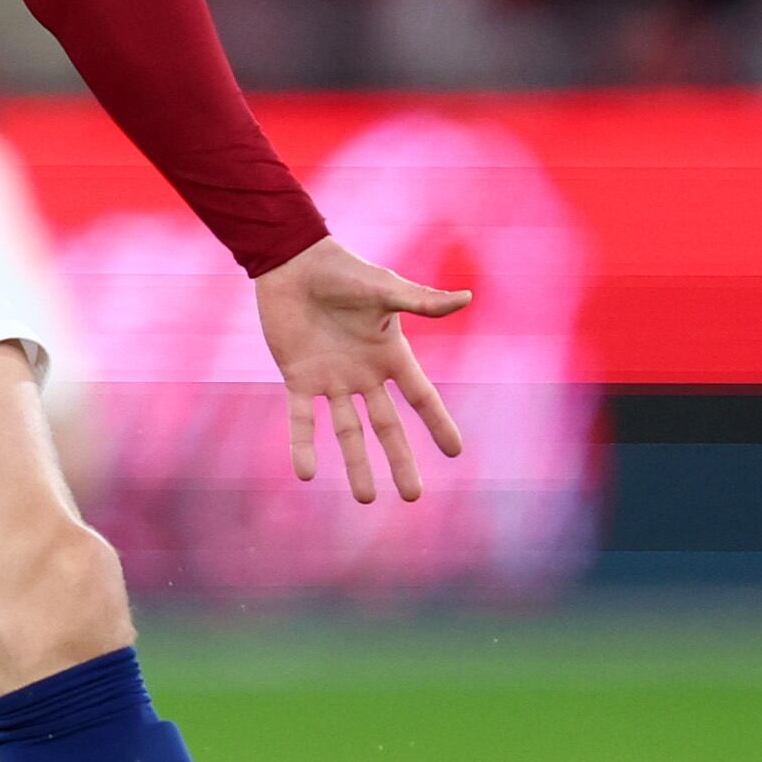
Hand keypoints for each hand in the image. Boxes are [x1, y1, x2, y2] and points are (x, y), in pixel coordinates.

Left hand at [253, 236, 468, 503]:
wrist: (294, 262)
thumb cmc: (344, 271)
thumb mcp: (386, 290)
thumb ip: (422, 302)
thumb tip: (467, 298)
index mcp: (389, 354)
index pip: (420, 396)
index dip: (437, 423)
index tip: (455, 452)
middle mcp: (363, 373)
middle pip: (387, 426)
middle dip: (400, 460)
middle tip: (413, 496)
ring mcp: (331, 379)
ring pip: (348, 431)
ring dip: (356, 464)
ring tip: (366, 499)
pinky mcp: (298, 377)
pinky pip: (302, 418)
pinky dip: (303, 443)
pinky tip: (306, 473)